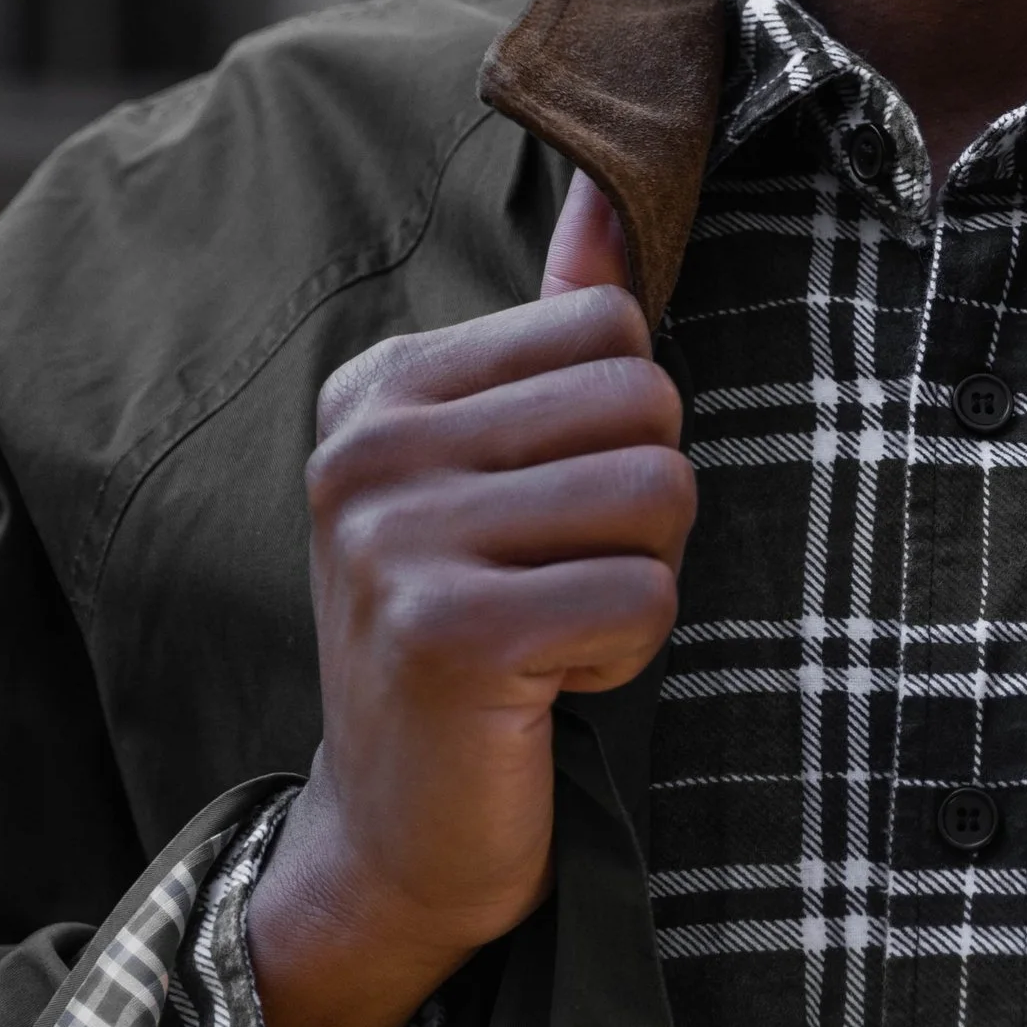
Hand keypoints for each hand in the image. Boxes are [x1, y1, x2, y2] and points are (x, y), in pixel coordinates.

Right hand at [249, 175, 694, 1026]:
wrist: (395, 832)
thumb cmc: (470, 630)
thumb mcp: (498, 465)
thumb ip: (553, 333)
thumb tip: (616, 194)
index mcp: (382, 385)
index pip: (609, 324)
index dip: (620, 432)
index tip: (539, 513)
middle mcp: (367, 446)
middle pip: (647, 401)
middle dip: (644, 508)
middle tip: (556, 581)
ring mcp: (393, 537)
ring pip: (659, 496)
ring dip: (637, 582)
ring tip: (550, 630)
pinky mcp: (443, 633)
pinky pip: (643, 598)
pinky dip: (622, 656)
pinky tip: (544, 687)